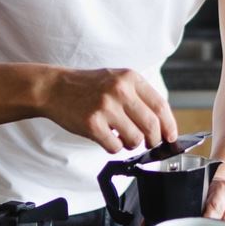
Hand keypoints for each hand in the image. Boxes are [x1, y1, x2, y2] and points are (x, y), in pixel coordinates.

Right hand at [45, 67, 177, 152]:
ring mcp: (105, 107)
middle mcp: (120, 90)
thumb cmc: (88, 87)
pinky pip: (115, 146)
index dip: (169, 125)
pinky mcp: (92, 123)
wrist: (54, 88)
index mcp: (130, 78)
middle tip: (149, 144)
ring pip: (135, 139)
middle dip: (154, 140)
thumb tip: (162, 124)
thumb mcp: (116, 80)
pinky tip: (108, 139)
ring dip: (132, 145)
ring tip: (123, 138)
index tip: (170, 137)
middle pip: (152, 125)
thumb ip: (138, 96)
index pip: (160, 106)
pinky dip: (115, 147)